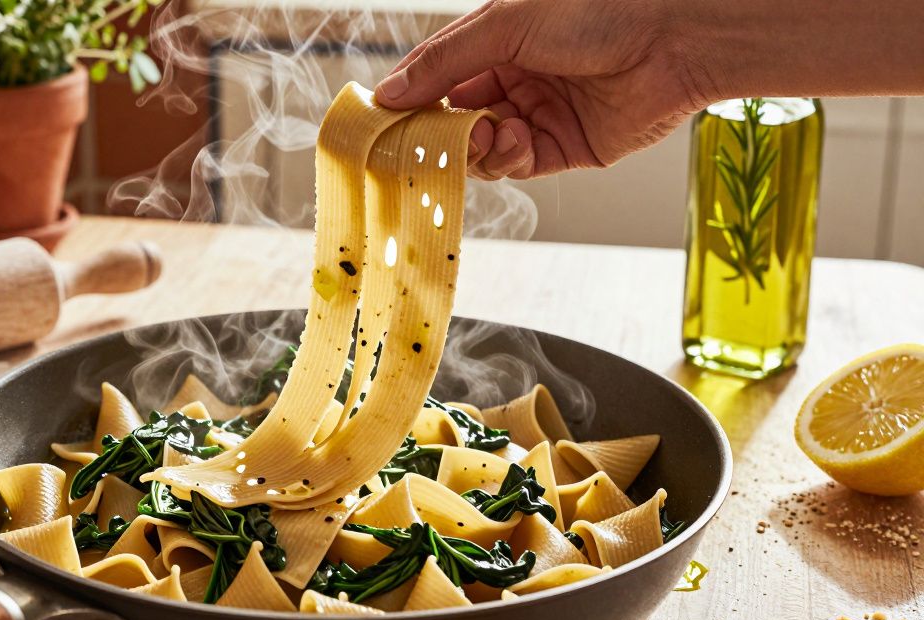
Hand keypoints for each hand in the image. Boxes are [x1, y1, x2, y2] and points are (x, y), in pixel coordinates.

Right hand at [376, 0, 704, 179]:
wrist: (677, 38)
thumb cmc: (599, 10)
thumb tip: (389, 92)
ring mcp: (540, 114)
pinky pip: (518, 165)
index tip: (383, 121)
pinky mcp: (566, 148)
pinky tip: (516, 139)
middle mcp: (516, 77)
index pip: (438, 76)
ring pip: (482, 148)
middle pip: (455, 118)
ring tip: (489, 133)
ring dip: (475, 148)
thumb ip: (444, 62)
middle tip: (424, 143)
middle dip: (439, 133)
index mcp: (499, 41)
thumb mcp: (506, 25)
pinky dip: (508, 158)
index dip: (409, 99)